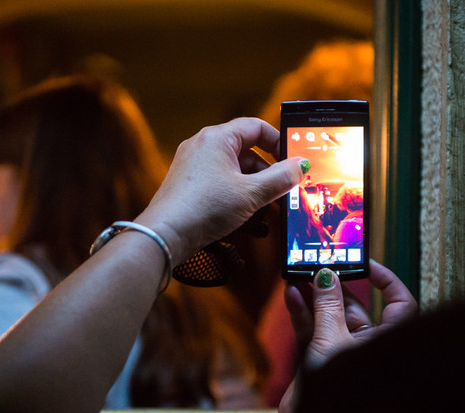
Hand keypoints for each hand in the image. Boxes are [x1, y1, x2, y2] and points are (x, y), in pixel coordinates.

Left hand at [135, 117, 306, 263]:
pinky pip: (217, 181)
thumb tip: (300, 167)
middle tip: (282, 190)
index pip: (256, 127)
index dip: (278, 141)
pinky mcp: (186, 183)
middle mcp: (201, 145)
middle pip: (245, 150)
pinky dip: (234, 193)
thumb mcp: (251, 194)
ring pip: (232, 169)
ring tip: (265, 208)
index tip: (292, 159)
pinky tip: (244, 214)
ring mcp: (191, 164)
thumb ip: (280, 179)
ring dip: (252, 186)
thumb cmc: (204, 208)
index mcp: (217, 138)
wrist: (165, 234)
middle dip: (267, 171)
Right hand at [278, 260, 416, 412]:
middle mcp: (368, 347)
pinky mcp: (319, 362)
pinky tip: (291, 296)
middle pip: (356, 308)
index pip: (399, 304)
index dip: (385, 281)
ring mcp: (342, 354)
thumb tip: (326, 276)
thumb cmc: (339, 392)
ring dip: (313, 297)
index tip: (364, 264)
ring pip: (329, 317)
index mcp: (388, 342)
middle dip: (335, 287)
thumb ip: (326, 306)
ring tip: (297, 276)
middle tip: (318, 267)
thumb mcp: (331, 340)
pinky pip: (312, 330)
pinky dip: (301, 313)